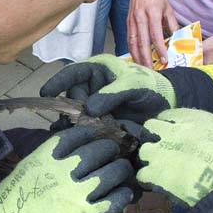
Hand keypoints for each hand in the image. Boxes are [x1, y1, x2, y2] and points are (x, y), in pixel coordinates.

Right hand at [0, 126, 133, 212]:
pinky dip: (123, 196)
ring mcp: (78, 193)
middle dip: (109, 150)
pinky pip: (115, 200)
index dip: (89, 134)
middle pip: (99, 150)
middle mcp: (64, 170)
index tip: (94, 137)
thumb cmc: (5, 210)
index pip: (75, 135)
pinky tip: (124, 195)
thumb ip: (40, 164)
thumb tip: (57, 160)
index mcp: (44, 158)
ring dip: (121, 170)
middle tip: (113, 154)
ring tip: (123, 172)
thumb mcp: (19, 175)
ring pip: (113, 172)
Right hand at [40, 54, 175, 122]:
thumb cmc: (151, 86)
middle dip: (72, 111)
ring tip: (74, 135)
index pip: (72, 73)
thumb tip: (89, 109)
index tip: (46, 93)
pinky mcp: (100, 122)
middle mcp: (92, 87)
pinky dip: (83, 134)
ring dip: (75, 124)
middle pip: (72, 98)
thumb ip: (113, 93)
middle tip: (78, 123)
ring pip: (77, 114)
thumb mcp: (135, 85)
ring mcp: (95, 105)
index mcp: (97, 70)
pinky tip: (79, 142)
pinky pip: (86, 127)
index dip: (57, 82)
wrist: (167, 104)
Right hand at [127, 0, 178, 67]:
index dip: (159, 49)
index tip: (164, 59)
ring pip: (133, 42)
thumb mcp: (168, 7)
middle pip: (142, 42)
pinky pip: (129, 38)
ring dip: (137, 56)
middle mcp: (140, 17)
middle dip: (147, 57)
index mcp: (152, 13)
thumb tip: (177, 38)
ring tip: (143, 67)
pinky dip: (132, 50)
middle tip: (152, 69)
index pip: (155, 35)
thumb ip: (172, 24)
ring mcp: (132, 20)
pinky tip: (136, 57)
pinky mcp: (128, 22)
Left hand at [137, 109, 212, 206]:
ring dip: (149, 158)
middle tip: (160, 149)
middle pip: (149, 127)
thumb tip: (184, 128)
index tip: (169, 134)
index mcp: (188, 118)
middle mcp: (171, 131)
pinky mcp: (156, 173)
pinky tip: (157, 182)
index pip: (165, 115)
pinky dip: (148, 179)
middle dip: (152, 137)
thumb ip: (197, 124)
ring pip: (143, 151)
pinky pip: (142, 174)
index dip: (166, 126)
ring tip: (159, 167)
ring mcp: (160, 152)